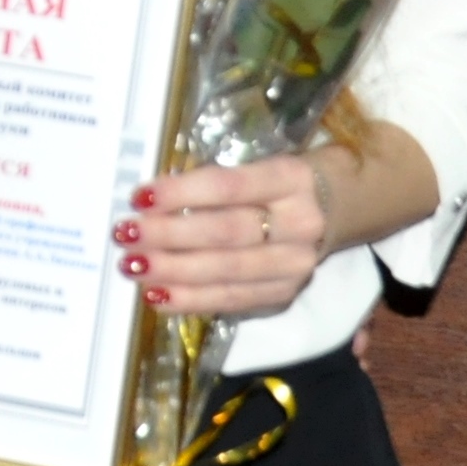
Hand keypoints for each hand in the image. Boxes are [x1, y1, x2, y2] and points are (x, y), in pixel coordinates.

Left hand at [114, 150, 344, 318]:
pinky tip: (156, 295)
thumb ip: (213, 182)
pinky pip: (232, 300)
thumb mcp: (257, 165)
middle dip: (169, 236)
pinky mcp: (286, 294)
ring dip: (173, 271)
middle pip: (225, 232)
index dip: (181, 193)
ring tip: (131, 266)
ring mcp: (296, 265)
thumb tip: (148, 202)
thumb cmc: (278, 180)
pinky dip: (190, 300)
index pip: (228, 187)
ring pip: (227, 272)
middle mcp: (299, 223)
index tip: (139, 197)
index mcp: (289, 179)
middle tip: (124, 234)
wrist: (342, 205)